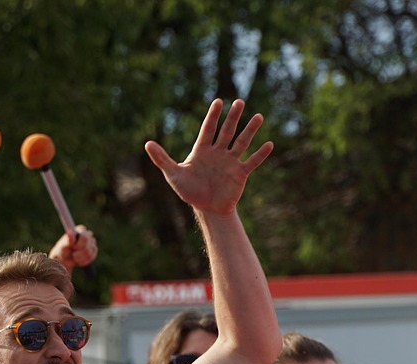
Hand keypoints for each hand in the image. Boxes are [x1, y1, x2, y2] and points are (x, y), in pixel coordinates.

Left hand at [50, 226, 97, 269]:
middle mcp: (87, 234)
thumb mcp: (63, 246)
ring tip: (74, 257)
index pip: (85, 237)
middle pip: (89, 245)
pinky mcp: (94, 250)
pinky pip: (92, 257)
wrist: (65, 258)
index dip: (79, 245)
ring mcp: (92, 242)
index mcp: (80, 230)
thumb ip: (68, 240)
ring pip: (90, 252)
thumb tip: (70, 232)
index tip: (73, 248)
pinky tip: (79, 260)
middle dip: (80, 253)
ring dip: (81, 258)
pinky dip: (84, 261)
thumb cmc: (63, 250)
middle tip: (73, 254)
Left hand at [145, 98, 273, 215]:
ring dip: (250, 130)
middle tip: (239, 101)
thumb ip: (162, 159)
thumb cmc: (190, 191)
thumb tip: (147, 143)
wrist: (207, 209)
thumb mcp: (173, 175)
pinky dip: (260, 154)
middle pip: (227, 131)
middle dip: (233, 117)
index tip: (218, 102)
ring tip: (258, 116)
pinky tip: (269, 144)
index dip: (213, 116)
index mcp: (202, 150)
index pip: (208, 129)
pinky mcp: (240, 173)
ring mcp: (231, 162)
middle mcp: (218, 152)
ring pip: (241, 142)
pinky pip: (252, 162)